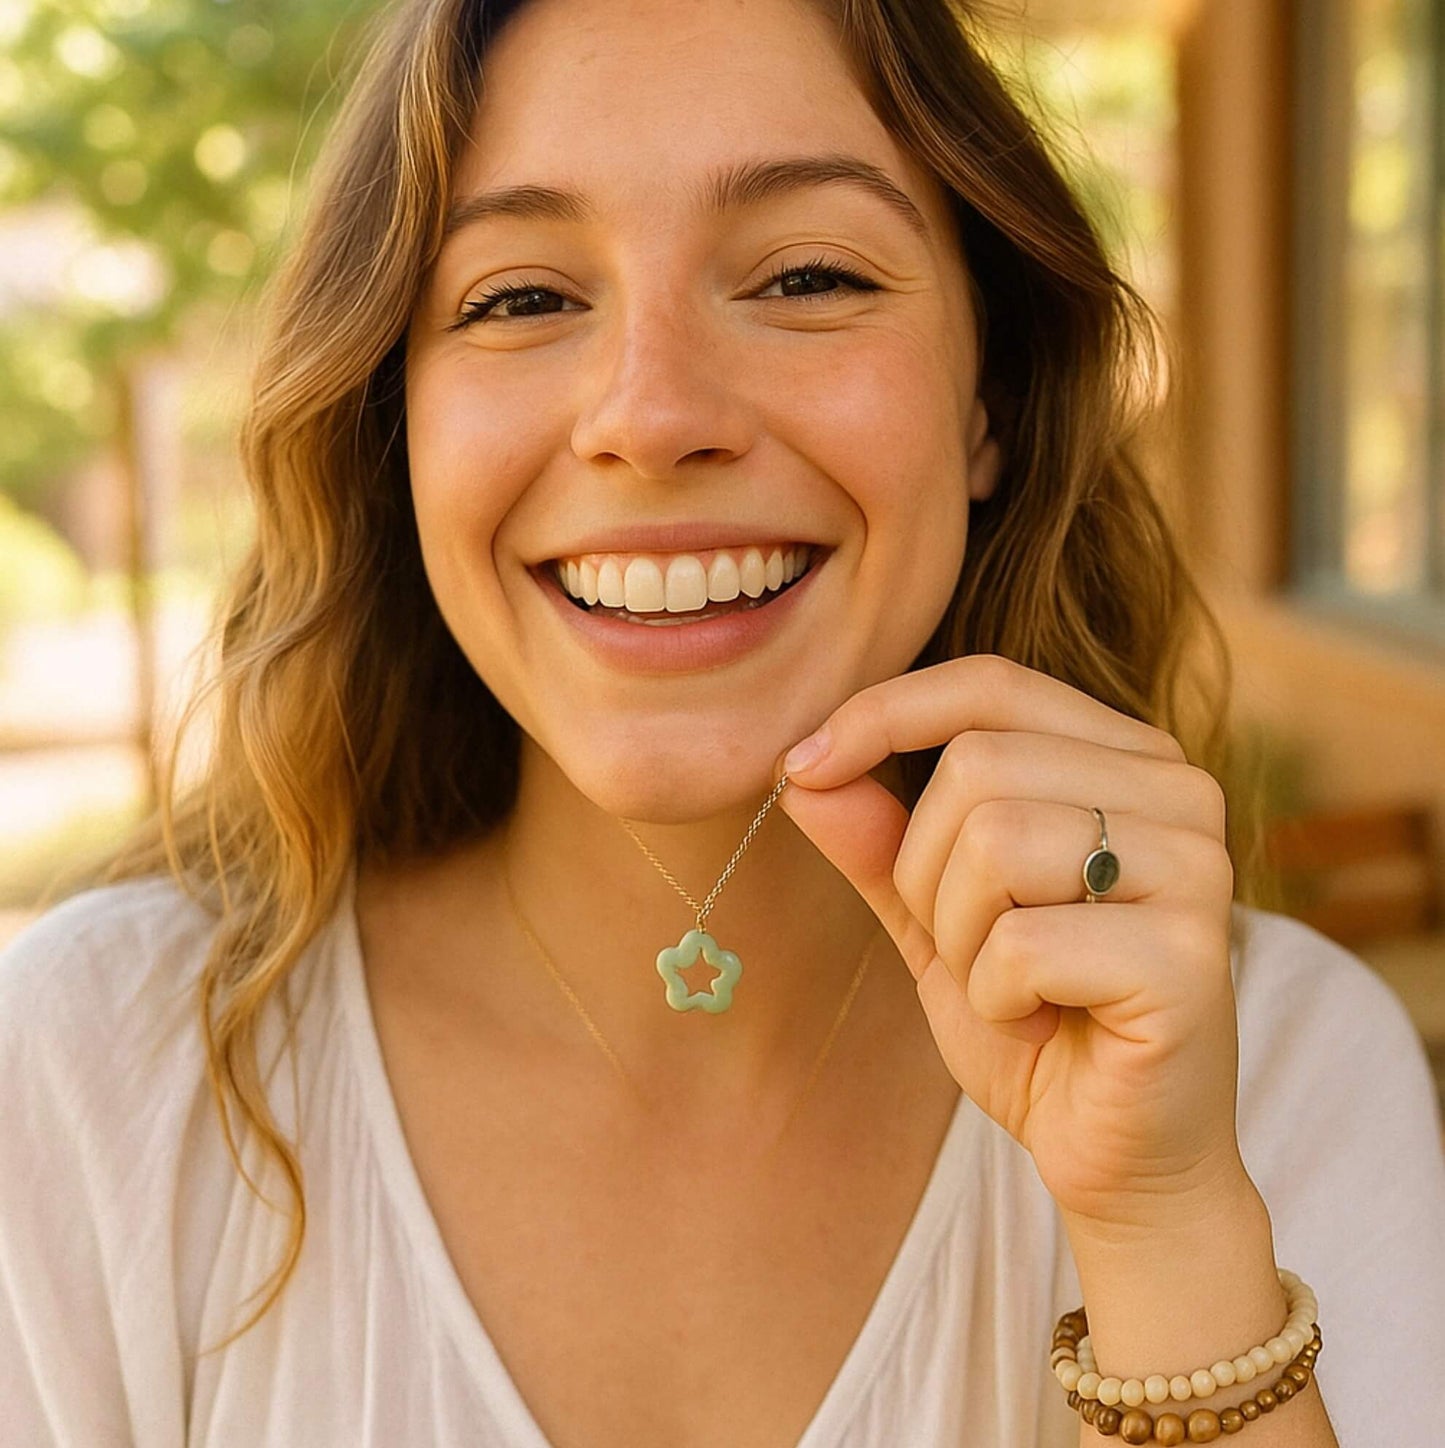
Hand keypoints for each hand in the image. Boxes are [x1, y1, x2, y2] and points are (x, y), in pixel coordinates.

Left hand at [773, 654, 1248, 1233]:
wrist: (1118, 1156)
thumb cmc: (1034, 1021)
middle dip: (922, 870)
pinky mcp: (1193, 955)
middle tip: (963, 944)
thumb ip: (878, 840)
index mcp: (1124, 759)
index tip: (801, 769)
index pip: (990, 684)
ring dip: (960, 937)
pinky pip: (1023, 941)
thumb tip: (803, 769)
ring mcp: (1196, 868)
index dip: (882, 713)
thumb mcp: (933, 916)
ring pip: (994, 842)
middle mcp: (1179, 791)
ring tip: (1006, 985)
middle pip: (978, 763)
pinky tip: (1041, 1022)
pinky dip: (995, 997)